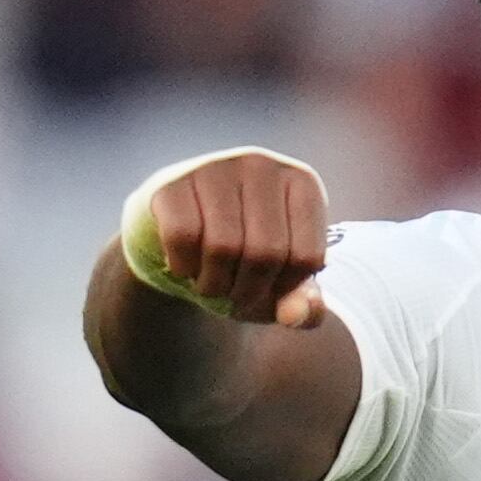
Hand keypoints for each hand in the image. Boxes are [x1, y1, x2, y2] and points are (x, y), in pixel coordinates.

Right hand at [126, 149, 332, 326]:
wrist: (185, 229)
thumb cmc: (245, 255)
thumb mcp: (281, 282)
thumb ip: (304, 306)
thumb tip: (298, 314)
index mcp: (302, 184)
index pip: (307, 257)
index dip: (286, 289)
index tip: (270, 289)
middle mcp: (261, 166)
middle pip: (265, 253)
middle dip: (248, 292)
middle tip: (235, 296)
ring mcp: (216, 168)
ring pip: (223, 247)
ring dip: (214, 285)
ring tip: (212, 285)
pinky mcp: (173, 183)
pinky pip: (182, 237)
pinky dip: (183, 267)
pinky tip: (186, 267)